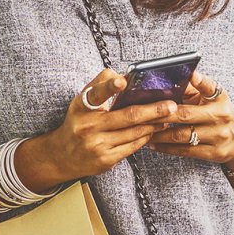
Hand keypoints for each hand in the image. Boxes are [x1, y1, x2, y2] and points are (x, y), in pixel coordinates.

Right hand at [48, 68, 176, 179]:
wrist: (62, 156)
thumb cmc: (78, 122)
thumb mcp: (82, 101)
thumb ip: (101, 84)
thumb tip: (125, 75)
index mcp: (82, 107)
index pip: (97, 93)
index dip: (110, 86)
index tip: (123, 80)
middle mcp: (88, 126)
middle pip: (128, 116)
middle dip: (153, 110)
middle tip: (171, 105)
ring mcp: (97, 145)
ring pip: (135, 132)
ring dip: (154, 124)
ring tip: (167, 116)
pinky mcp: (106, 160)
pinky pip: (133, 146)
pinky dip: (145, 137)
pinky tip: (153, 130)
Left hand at [147, 70, 233, 170]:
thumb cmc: (222, 115)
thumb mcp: (215, 99)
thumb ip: (194, 89)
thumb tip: (168, 81)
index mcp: (220, 99)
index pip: (210, 87)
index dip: (201, 81)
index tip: (191, 74)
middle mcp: (221, 116)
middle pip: (185, 115)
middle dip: (161, 114)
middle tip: (142, 113)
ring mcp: (218, 136)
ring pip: (182, 135)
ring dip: (159, 133)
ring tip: (143, 130)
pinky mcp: (214, 153)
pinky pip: (185, 151)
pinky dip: (166, 147)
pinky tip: (153, 144)